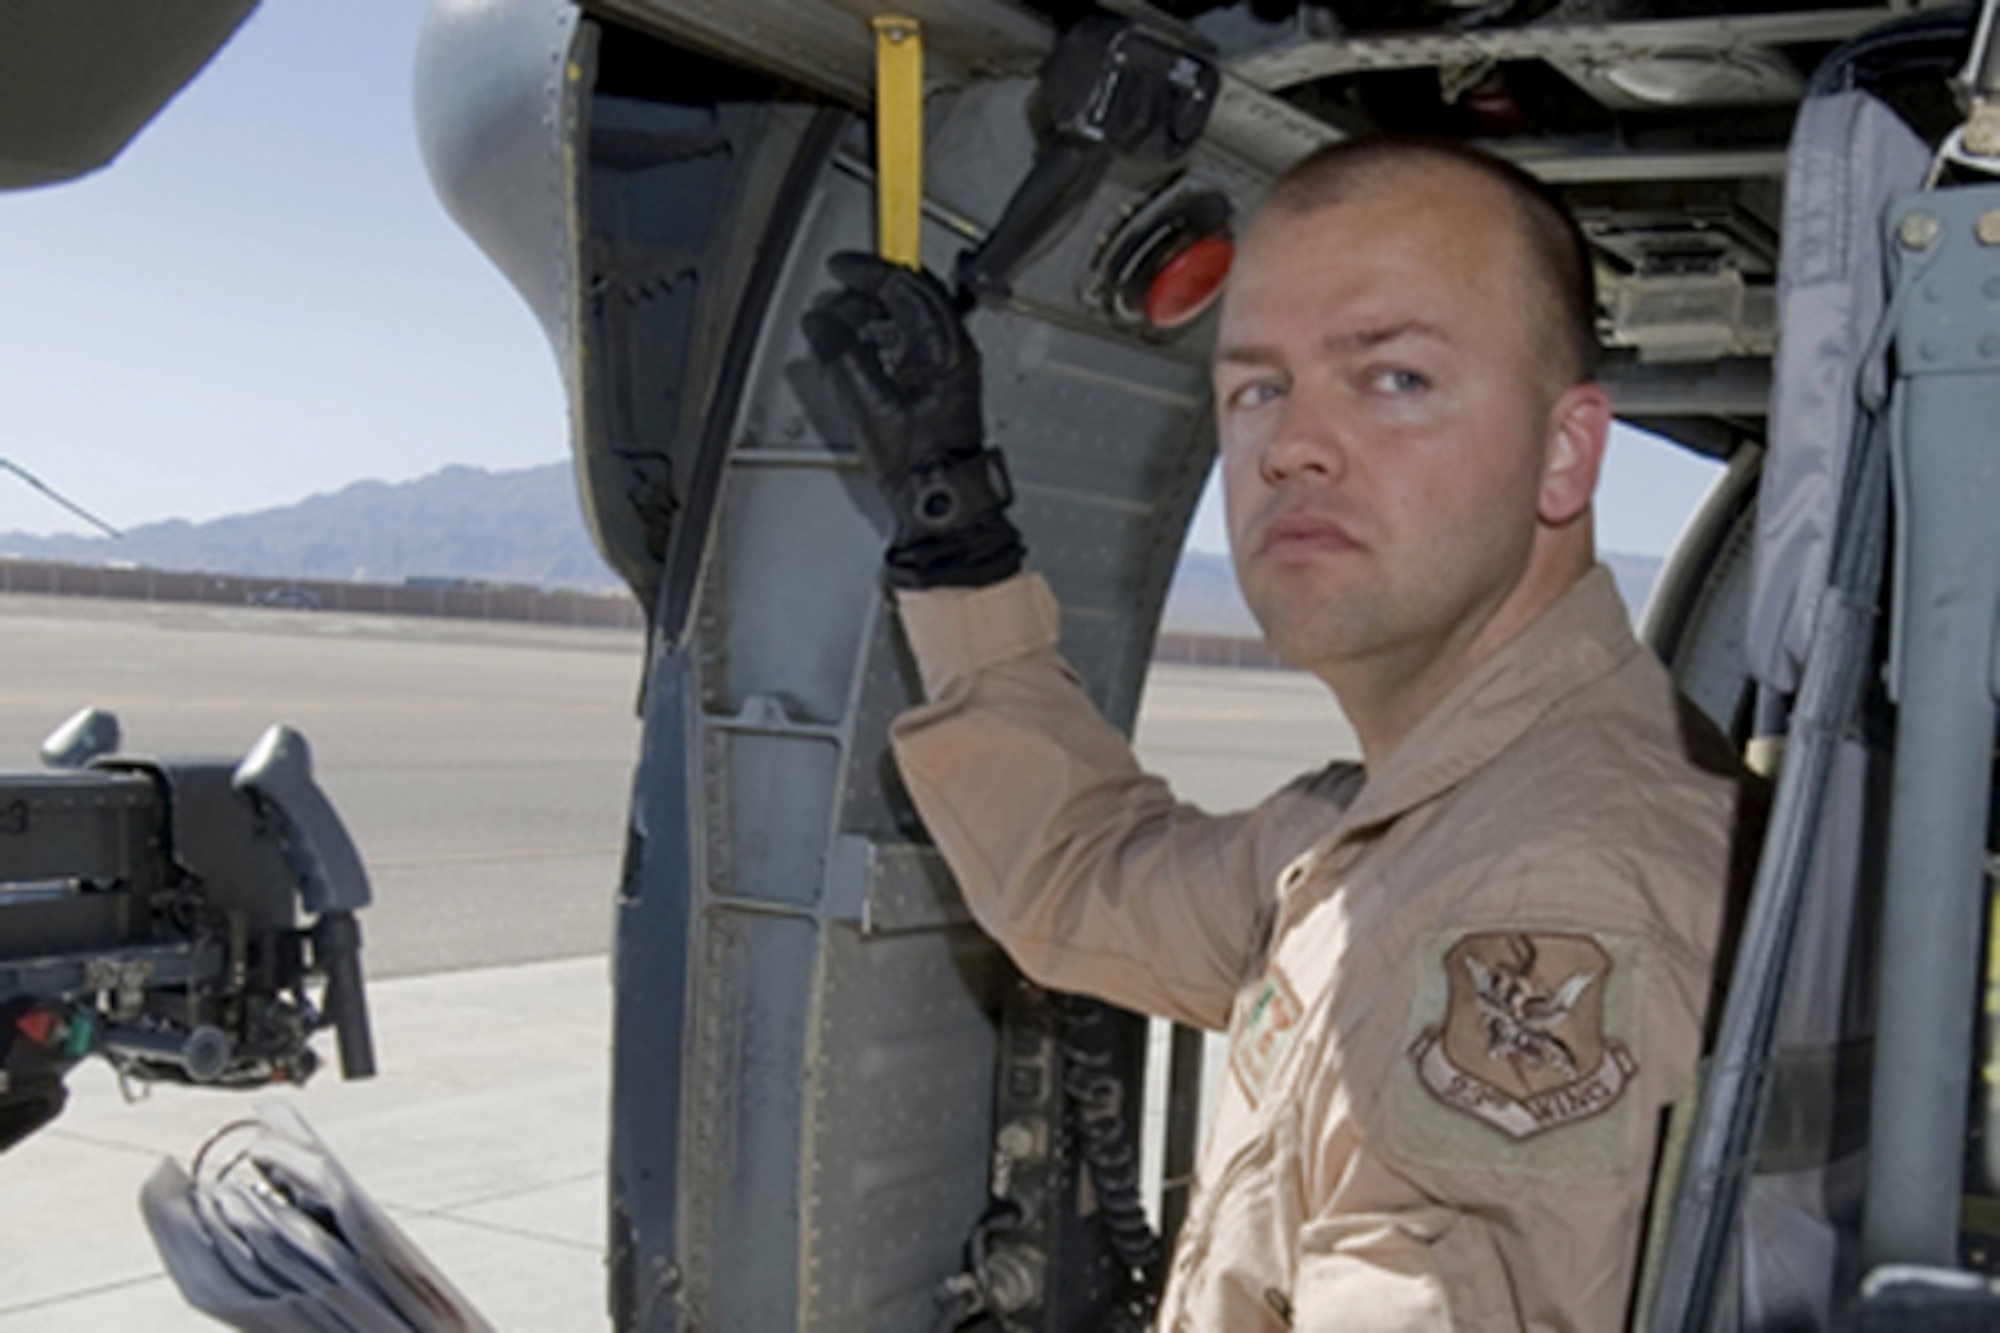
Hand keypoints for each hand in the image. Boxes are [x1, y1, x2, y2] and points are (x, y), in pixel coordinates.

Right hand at [803, 252, 1023, 588]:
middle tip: (832, 304)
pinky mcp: (934, 384)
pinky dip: (875, 340)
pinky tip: (854, 355)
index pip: (907, 284)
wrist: (940, 505)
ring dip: (868, 318)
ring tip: (837, 332)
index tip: (839, 267)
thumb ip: (843, 357)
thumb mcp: (870, 407)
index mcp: (947, 347)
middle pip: (907, 296)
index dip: (868, 270)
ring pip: (904, 318)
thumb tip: (821, 323)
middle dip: (864, 294)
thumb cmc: (921, 466)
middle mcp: (952, 350)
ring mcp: (945, 366)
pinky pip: (903, 343)